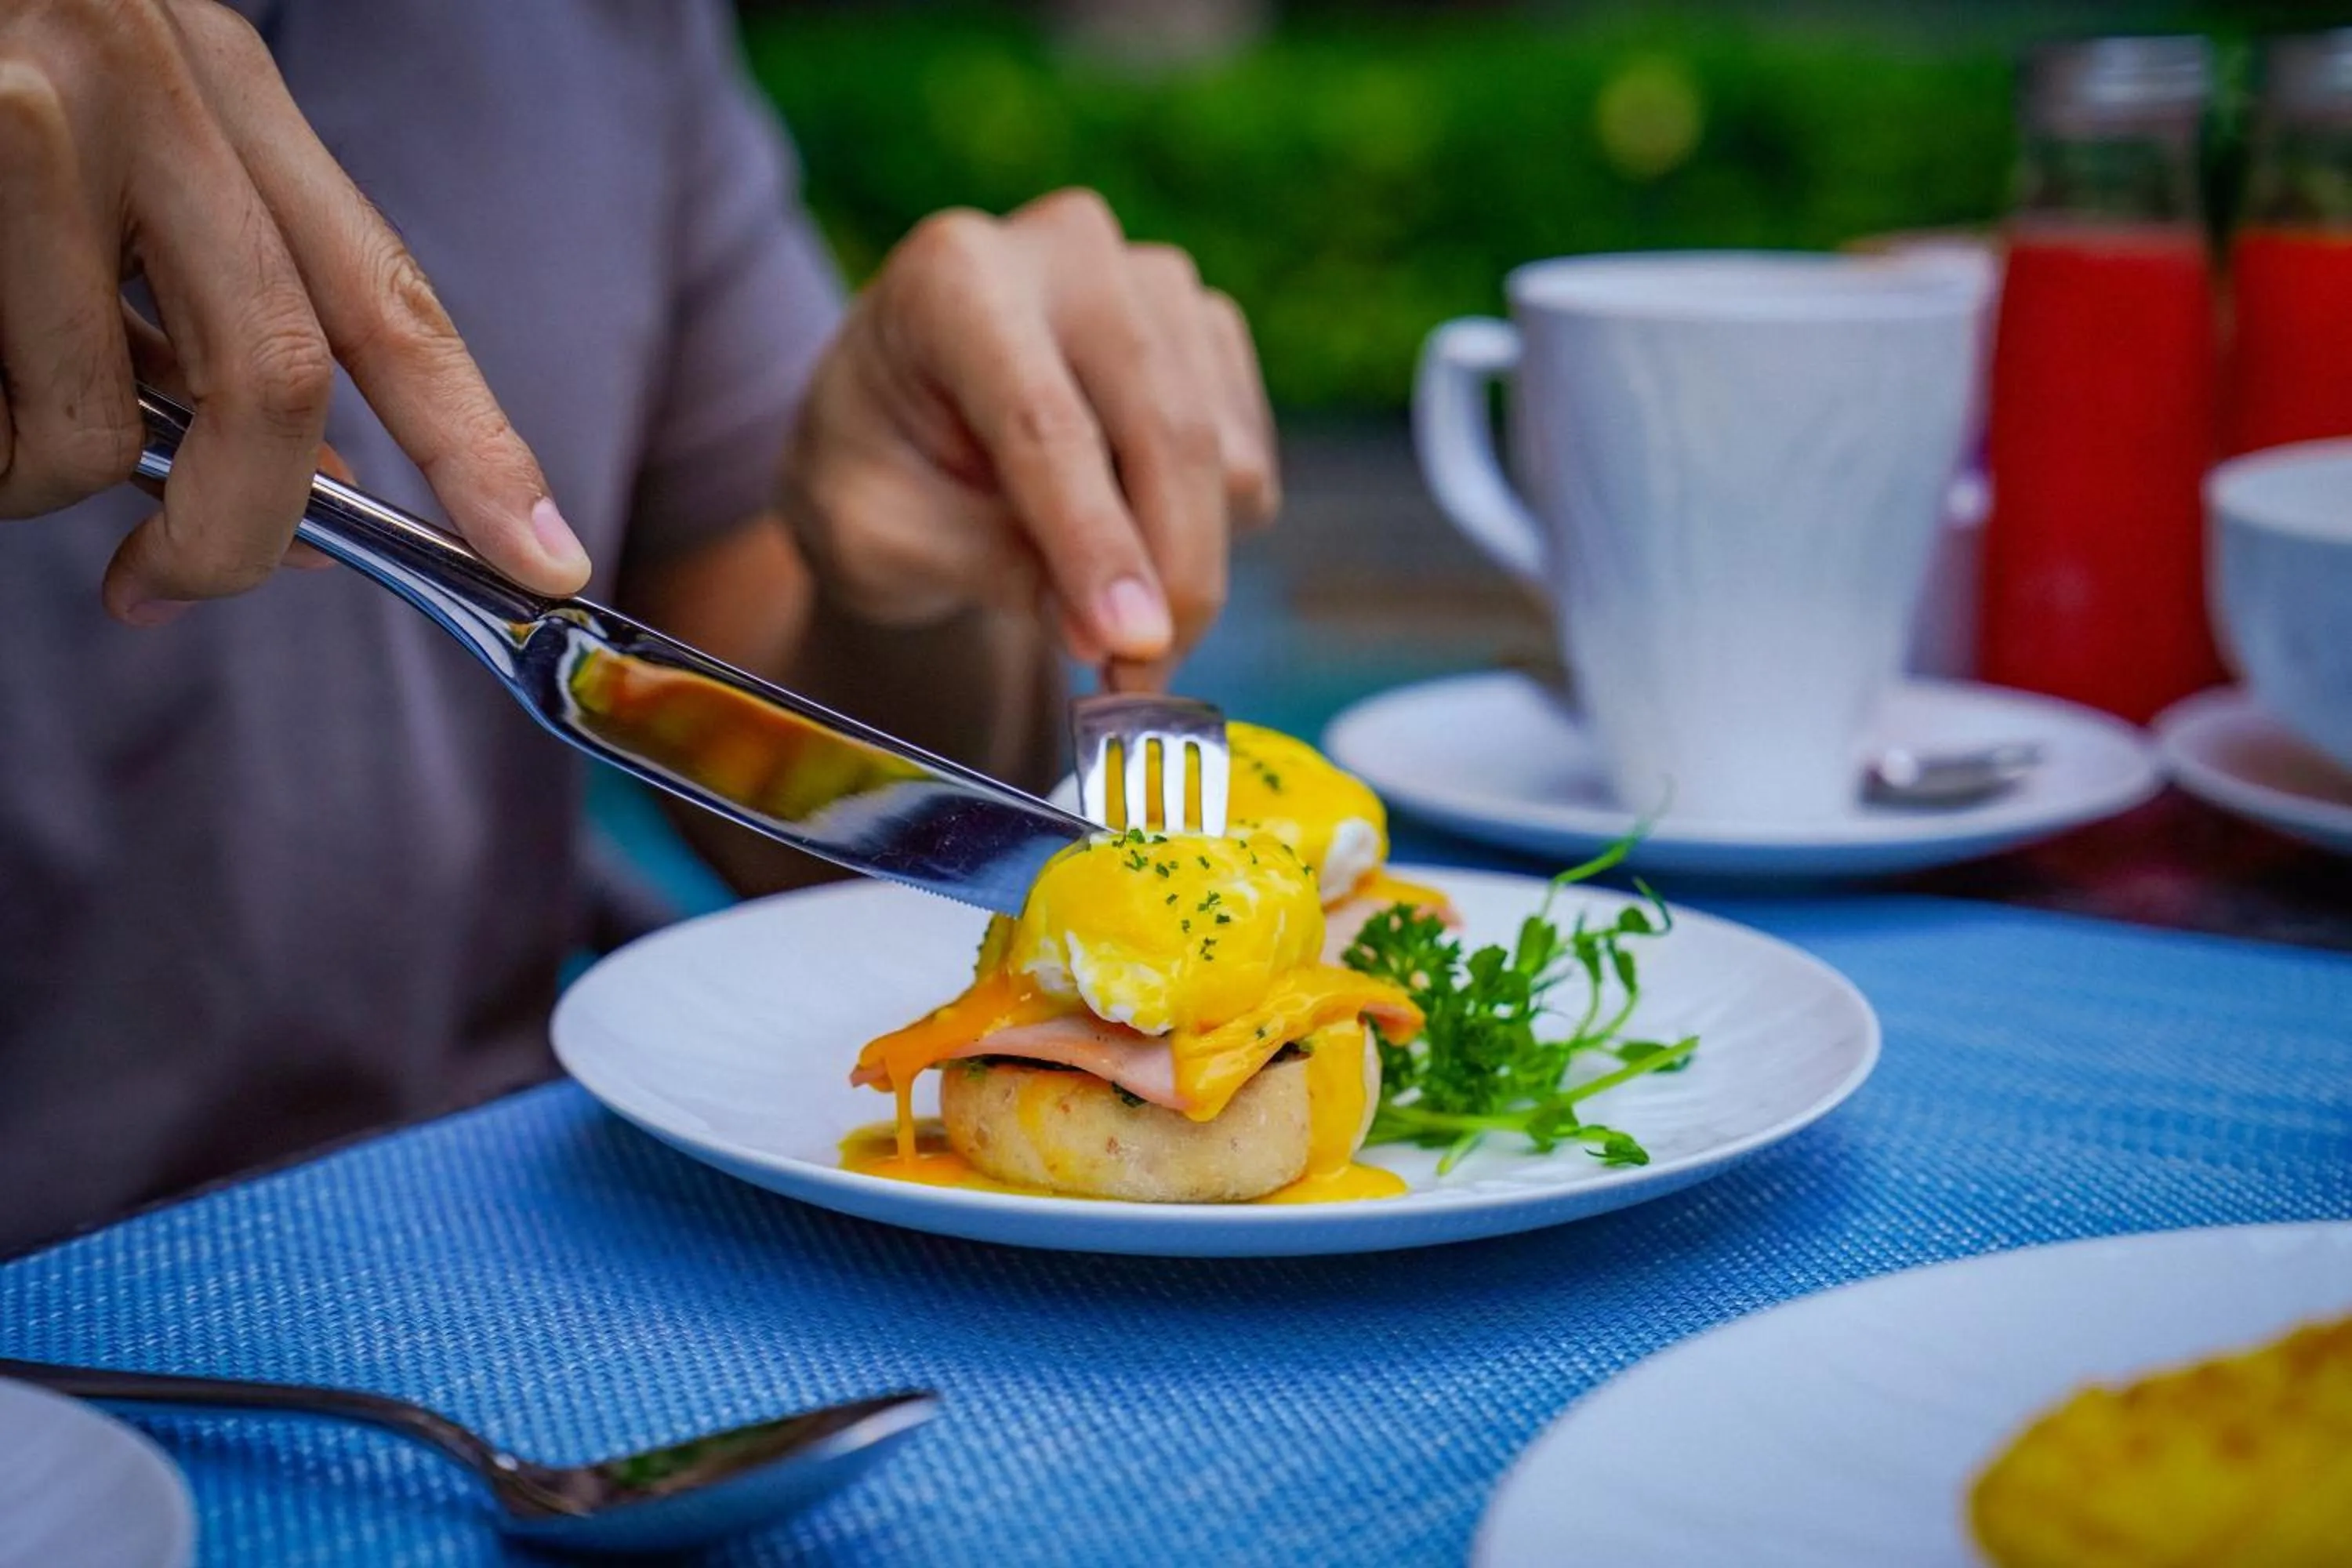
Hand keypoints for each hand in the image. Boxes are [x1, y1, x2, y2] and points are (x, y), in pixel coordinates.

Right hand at [0, 0, 587, 624]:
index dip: (482, 447)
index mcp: (221, 82)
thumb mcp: (123, 142)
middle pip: (270, 383)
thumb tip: (314, 504)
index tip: (548, 561)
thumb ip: (210, 305)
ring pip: (74, 417)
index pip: (389, 300)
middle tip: (163, 585)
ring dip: (26, 475)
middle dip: (233, 531)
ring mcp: (19, 113)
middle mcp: (145, 84)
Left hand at [783, 189, 1278, 687]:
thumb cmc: (873, 475)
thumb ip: (989, 570)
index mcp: (953, 277)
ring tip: (1100, 618)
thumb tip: (1113, 638)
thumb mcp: (879, 537)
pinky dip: (1205, 533)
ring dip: (1183, 568)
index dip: (1095, 544)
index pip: (1047, 423)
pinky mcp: (1209, 328)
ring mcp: (1153, 280)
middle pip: (1163, 431)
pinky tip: (1126, 537)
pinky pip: (1245, 463)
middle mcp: (1066, 250)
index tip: (1130, 647)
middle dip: (1167, 578)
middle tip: (1137, 691)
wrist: (900, 428)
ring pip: (1221, 457)